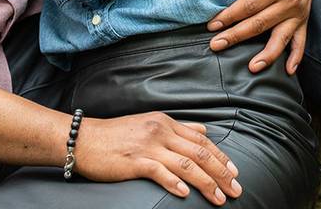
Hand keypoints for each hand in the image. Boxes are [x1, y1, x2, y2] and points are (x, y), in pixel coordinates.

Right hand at [75, 112, 241, 204]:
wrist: (84, 139)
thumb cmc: (115, 135)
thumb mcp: (149, 123)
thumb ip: (177, 128)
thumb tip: (202, 129)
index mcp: (165, 122)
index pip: (201, 139)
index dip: (221, 156)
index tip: (235, 172)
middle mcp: (160, 131)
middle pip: (199, 153)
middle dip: (221, 173)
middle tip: (236, 189)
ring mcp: (148, 146)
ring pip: (186, 164)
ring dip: (206, 183)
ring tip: (220, 198)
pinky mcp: (135, 161)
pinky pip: (160, 172)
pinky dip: (175, 183)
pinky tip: (186, 195)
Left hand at [207, 0, 317, 74]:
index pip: (250, 4)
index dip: (230, 16)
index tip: (212, 25)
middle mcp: (291, 1)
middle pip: (260, 24)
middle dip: (236, 36)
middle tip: (215, 45)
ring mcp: (299, 12)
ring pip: (280, 37)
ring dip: (266, 55)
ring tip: (251, 67)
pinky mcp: (304, 19)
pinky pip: (301, 41)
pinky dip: (296, 57)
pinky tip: (287, 71)